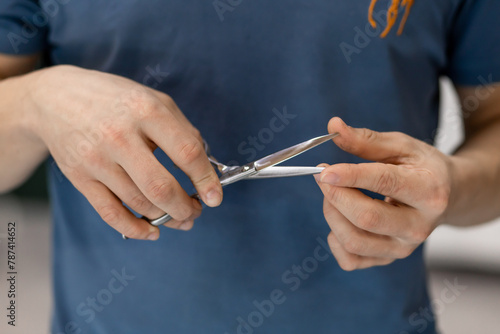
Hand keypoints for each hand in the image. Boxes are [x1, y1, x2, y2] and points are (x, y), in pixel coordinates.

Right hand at [27, 65, 222, 239]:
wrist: (55, 98)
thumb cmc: (114, 99)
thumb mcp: (154, 100)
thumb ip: (183, 130)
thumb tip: (206, 166)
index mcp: (146, 111)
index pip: (187, 153)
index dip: (206, 180)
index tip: (215, 197)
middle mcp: (120, 136)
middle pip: (161, 187)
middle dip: (185, 208)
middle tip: (196, 211)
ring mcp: (96, 159)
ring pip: (138, 203)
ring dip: (166, 218)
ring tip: (181, 219)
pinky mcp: (79, 177)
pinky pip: (110, 213)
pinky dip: (134, 229)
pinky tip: (152, 231)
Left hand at [315, 117, 452, 269]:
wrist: (446, 196)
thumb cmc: (421, 167)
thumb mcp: (401, 146)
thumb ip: (366, 139)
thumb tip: (332, 126)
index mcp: (429, 191)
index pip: (384, 183)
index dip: (349, 176)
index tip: (323, 170)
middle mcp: (419, 226)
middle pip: (366, 218)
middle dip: (335, 195)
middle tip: (322, 176)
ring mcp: (403, 248)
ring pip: (354, 241)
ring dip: (332, 214)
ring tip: (332, 194)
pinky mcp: (388, 259)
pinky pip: (350, 260)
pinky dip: (334, 240)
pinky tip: (340, 219)